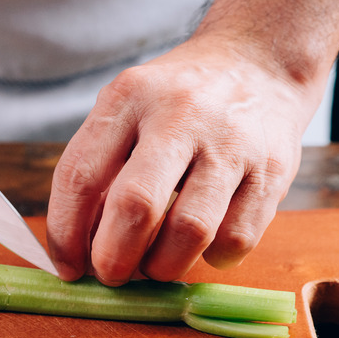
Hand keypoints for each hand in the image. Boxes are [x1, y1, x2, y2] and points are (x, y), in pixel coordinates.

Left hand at [46, 40, 322, 285]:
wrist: (259, 63)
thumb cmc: (176, 101)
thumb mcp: (127, 109)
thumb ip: (100, 168)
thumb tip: (80, 249)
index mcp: (130, 97)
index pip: (79, 176)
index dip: (66, 234)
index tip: (67, 266)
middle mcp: (180, 114)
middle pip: (135, 205)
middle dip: (112, 259)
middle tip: (110, 274)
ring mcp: (232, 142)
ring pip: (190, 231)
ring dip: (163, 267)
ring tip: (155, 264)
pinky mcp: (272, 170)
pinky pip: (236, 239)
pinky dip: (212, 257)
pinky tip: (204, 243)